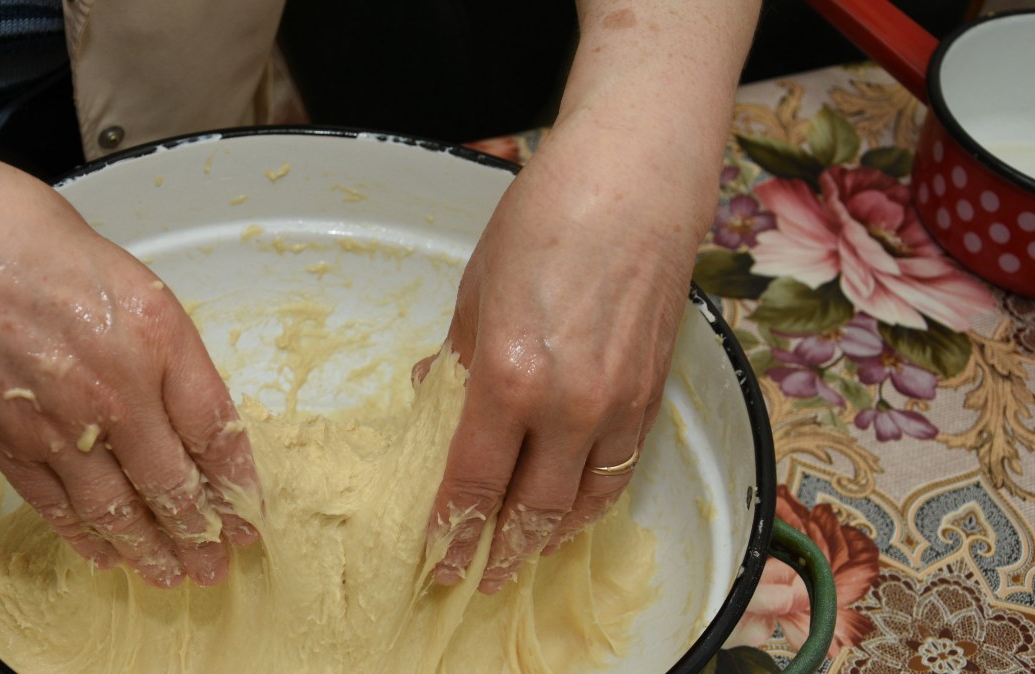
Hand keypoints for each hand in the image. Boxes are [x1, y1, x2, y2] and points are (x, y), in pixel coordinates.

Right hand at [0, 150, 258, 587]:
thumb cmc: (16, 236)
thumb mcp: (124, 273)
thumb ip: (159, 344)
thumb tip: (184, 403)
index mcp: (157, 335)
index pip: (215, 428)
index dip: (236, 480)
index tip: (248, 509)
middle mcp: (114, 389)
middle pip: (172, 482)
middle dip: (201, 531)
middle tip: (217, 562)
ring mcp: (57, 424)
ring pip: (115, 508)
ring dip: (149, 549)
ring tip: (173, 574)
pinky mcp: (5, 444)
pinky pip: (55, 506)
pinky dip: (83, 536)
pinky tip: (104, 554)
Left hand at [421, 121, 713, 593]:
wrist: (633, 182)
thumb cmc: (544, 220)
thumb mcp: (476, 290)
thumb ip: (457, 359)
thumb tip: (433, 396)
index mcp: (509, 378)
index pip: (474, 481)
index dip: (453, 527)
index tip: (436, 556)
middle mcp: (568, 406)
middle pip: (532, 509)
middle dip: (498, 552)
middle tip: (472, 577)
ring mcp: (618, 404)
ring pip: (584, 502)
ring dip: (548, 537)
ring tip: (520, 556)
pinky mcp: (651, 393)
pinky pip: (620, 470)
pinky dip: (592, 501)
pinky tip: (573, 510)